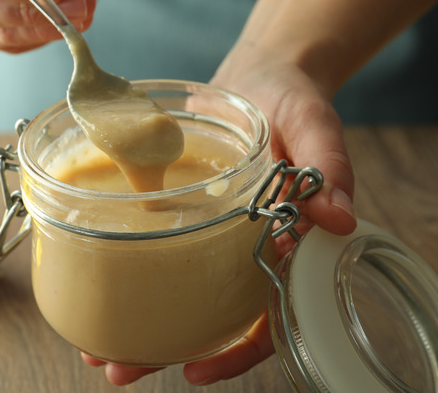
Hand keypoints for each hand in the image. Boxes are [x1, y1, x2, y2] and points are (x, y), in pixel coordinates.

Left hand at [81, 46, 356, 385]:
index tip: (196, 373)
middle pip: (212, 317)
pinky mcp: (184, 212)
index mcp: (286, 244)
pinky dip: (130, 268)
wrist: (260, 76)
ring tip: (96, 347)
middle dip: (167, 349)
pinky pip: (158, 247)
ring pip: (179, 291)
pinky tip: (98, 279)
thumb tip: (341, 219)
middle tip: (122, 371)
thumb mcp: (314, 125)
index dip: (238, 351)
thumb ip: (329, 166)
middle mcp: (246, 249)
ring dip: (139, 321)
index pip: (269, 315)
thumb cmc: (293, 103)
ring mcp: (211, 234)